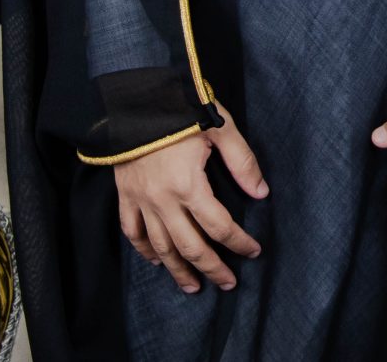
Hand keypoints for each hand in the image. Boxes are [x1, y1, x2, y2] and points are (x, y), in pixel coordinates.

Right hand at [113, 120, 267, 293]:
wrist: (134, 99)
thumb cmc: (180, 109)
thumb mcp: (220, 128)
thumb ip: (242, 161)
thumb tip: (261, 193)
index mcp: (189, 185)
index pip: (220, 226)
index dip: (239, 242)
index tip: (253, 250)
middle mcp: (163, 200)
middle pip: (190, 246)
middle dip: (212, 268)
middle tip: (228, 283)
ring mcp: (141, 200)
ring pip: (161, 248)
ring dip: (178, 270)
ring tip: (193, 287)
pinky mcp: (125, 195)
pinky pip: (132, 232)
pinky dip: (144, 251)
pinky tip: (157, 262)